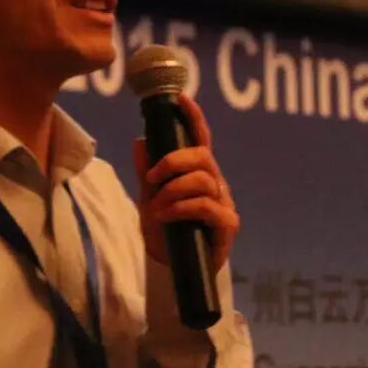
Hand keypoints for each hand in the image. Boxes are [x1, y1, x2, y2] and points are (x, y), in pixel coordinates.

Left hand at [133, 93, 239, 271]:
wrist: (172, 269)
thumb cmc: (166, 232)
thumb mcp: (150, 199)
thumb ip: (147, 173)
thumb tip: (140, 142)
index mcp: (199, 173)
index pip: (200, 139)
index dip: (193, 117)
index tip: (180, 98)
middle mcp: (215, 184)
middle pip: (203, 156)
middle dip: (174, 162)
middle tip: (151, 178)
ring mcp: (224, 203)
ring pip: (202, 180)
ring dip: (173, 191)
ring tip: (156, 208)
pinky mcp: (227, 225)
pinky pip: (206, 206)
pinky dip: (181, 207)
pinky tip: (166, 216)